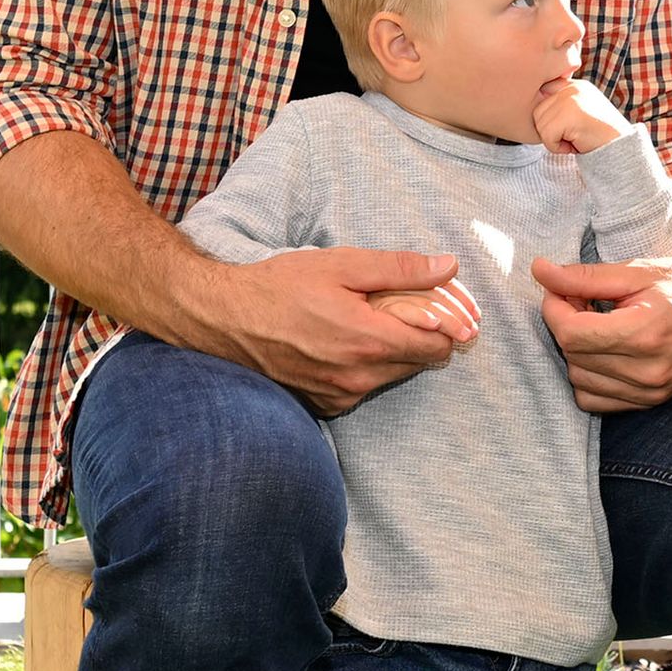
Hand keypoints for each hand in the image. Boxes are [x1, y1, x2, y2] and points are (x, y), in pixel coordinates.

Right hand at [186, 247, 467, 416]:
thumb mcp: (342, 265)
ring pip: (393, 376)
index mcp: (369, 340)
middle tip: (402, 308)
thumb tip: (448, 267)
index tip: (444, 308)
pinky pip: (363, 389)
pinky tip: (342, 343)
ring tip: (367, 321)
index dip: (448, 325)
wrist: (223, 319)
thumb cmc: (279, 286)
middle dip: (422, 335)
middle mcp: (359, 378)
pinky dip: (365, 368)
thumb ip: (400, 269)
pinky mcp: (323, 405)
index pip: (438, 346)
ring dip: (393, 351)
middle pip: (420, 363)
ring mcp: (340, 396)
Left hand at [530, 74, 634, 156]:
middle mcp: (572, 88)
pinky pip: (546, 137)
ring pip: (540, 125)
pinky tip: (575, 144)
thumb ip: (564, 105)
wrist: (622, 148)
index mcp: (576, 85)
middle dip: (551, 130)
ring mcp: (570, 100)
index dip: (549, 114)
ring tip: (575, 140)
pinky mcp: (568, 115)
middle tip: (573, 136)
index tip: (564, 126)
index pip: (545, 93)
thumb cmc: (601, 136)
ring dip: (554, 140)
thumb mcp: (583, 112)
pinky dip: (557, 147)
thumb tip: (538, 105)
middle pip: (538, 112)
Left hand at [530, 254, 671, 413]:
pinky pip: (593, 400)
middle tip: (580, 300)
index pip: (572, 334)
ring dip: (575, 350)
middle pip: (572, 355)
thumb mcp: (638, 270)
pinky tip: (602, 350)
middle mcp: (648, 371)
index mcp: (647, 333)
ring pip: (578, 378)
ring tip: (595, 323)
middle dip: (565, 324)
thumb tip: (539, 271)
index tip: (560, 289)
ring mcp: (649, 393)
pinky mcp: (648, 404)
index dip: (554, 308)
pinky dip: (587, 376)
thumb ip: (585, 276)